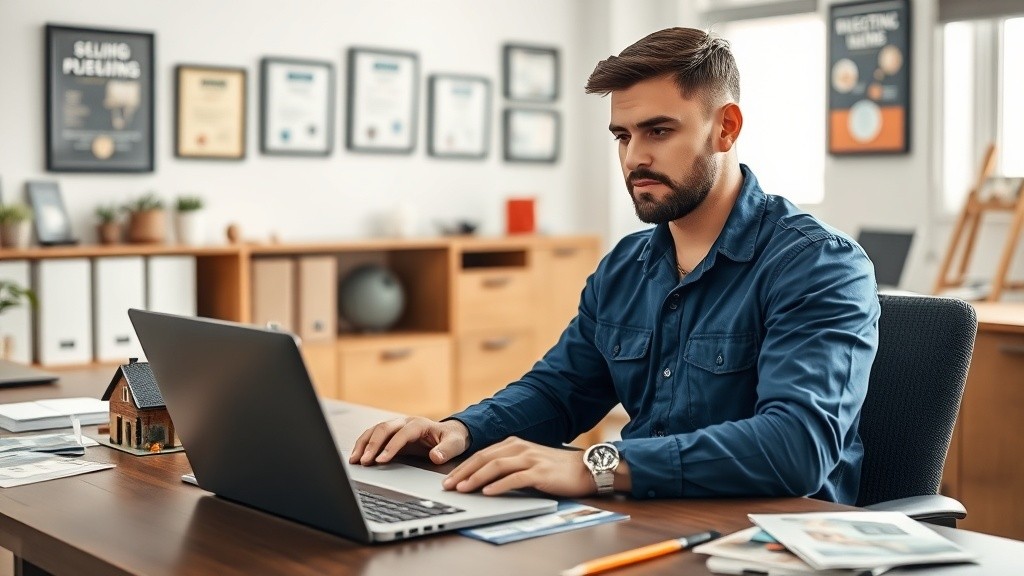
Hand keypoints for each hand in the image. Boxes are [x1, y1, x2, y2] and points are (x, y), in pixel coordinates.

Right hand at [349, 417, 469, 465]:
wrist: (449, 434)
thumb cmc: (452, 439)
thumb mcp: (455, 445)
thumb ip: (446, 450)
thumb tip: (435, 456)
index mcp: (419, 424)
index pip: (402, 434)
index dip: (391, 447)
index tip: (381, 460)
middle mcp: (405, 422)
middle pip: (384, 429)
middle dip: (372, 445)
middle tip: (363, 461)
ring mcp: (396, 427)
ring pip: (374, 430)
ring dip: (363, 444)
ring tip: (354, 460)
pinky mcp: (390, 435)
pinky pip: (373, 436)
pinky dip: (363, 445)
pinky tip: (356, 457)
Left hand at [442, 437, 595, 496]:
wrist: (585, 469)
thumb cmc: (556, 469)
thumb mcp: (529, 462)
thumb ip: (509, 466)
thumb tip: (484, 480)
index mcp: (514, 444)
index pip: (482, 454)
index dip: (463, 466)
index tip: (448, 479)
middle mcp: (520, 448)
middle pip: (484, 458)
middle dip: (463, 472)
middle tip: (448, 486)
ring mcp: (530, 459)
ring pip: (495, 466)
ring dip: (475, 478)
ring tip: (462, 489)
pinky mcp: (540, 473)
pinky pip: (515, 478)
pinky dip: (499, 485)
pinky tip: (488, 493)